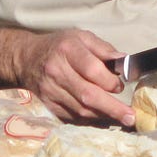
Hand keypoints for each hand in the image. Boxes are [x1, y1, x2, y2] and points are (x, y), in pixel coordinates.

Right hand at [15, 29, 133, 125]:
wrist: (26, 59)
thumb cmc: (59, 46)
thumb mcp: (81, 37)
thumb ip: (104, 48)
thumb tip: (125, 62)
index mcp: (67, 50)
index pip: (91, 69)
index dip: (109, 81)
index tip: (121, 86)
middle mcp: (56, 71)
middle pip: (88, 94)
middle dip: (112, 108)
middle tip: (130, 116)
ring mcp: (50, 91)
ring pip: (81, 110)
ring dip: (103, 116)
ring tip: (121, 118)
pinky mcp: (48, 105)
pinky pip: (73, 117)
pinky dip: (90, 119)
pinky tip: (103, 118)